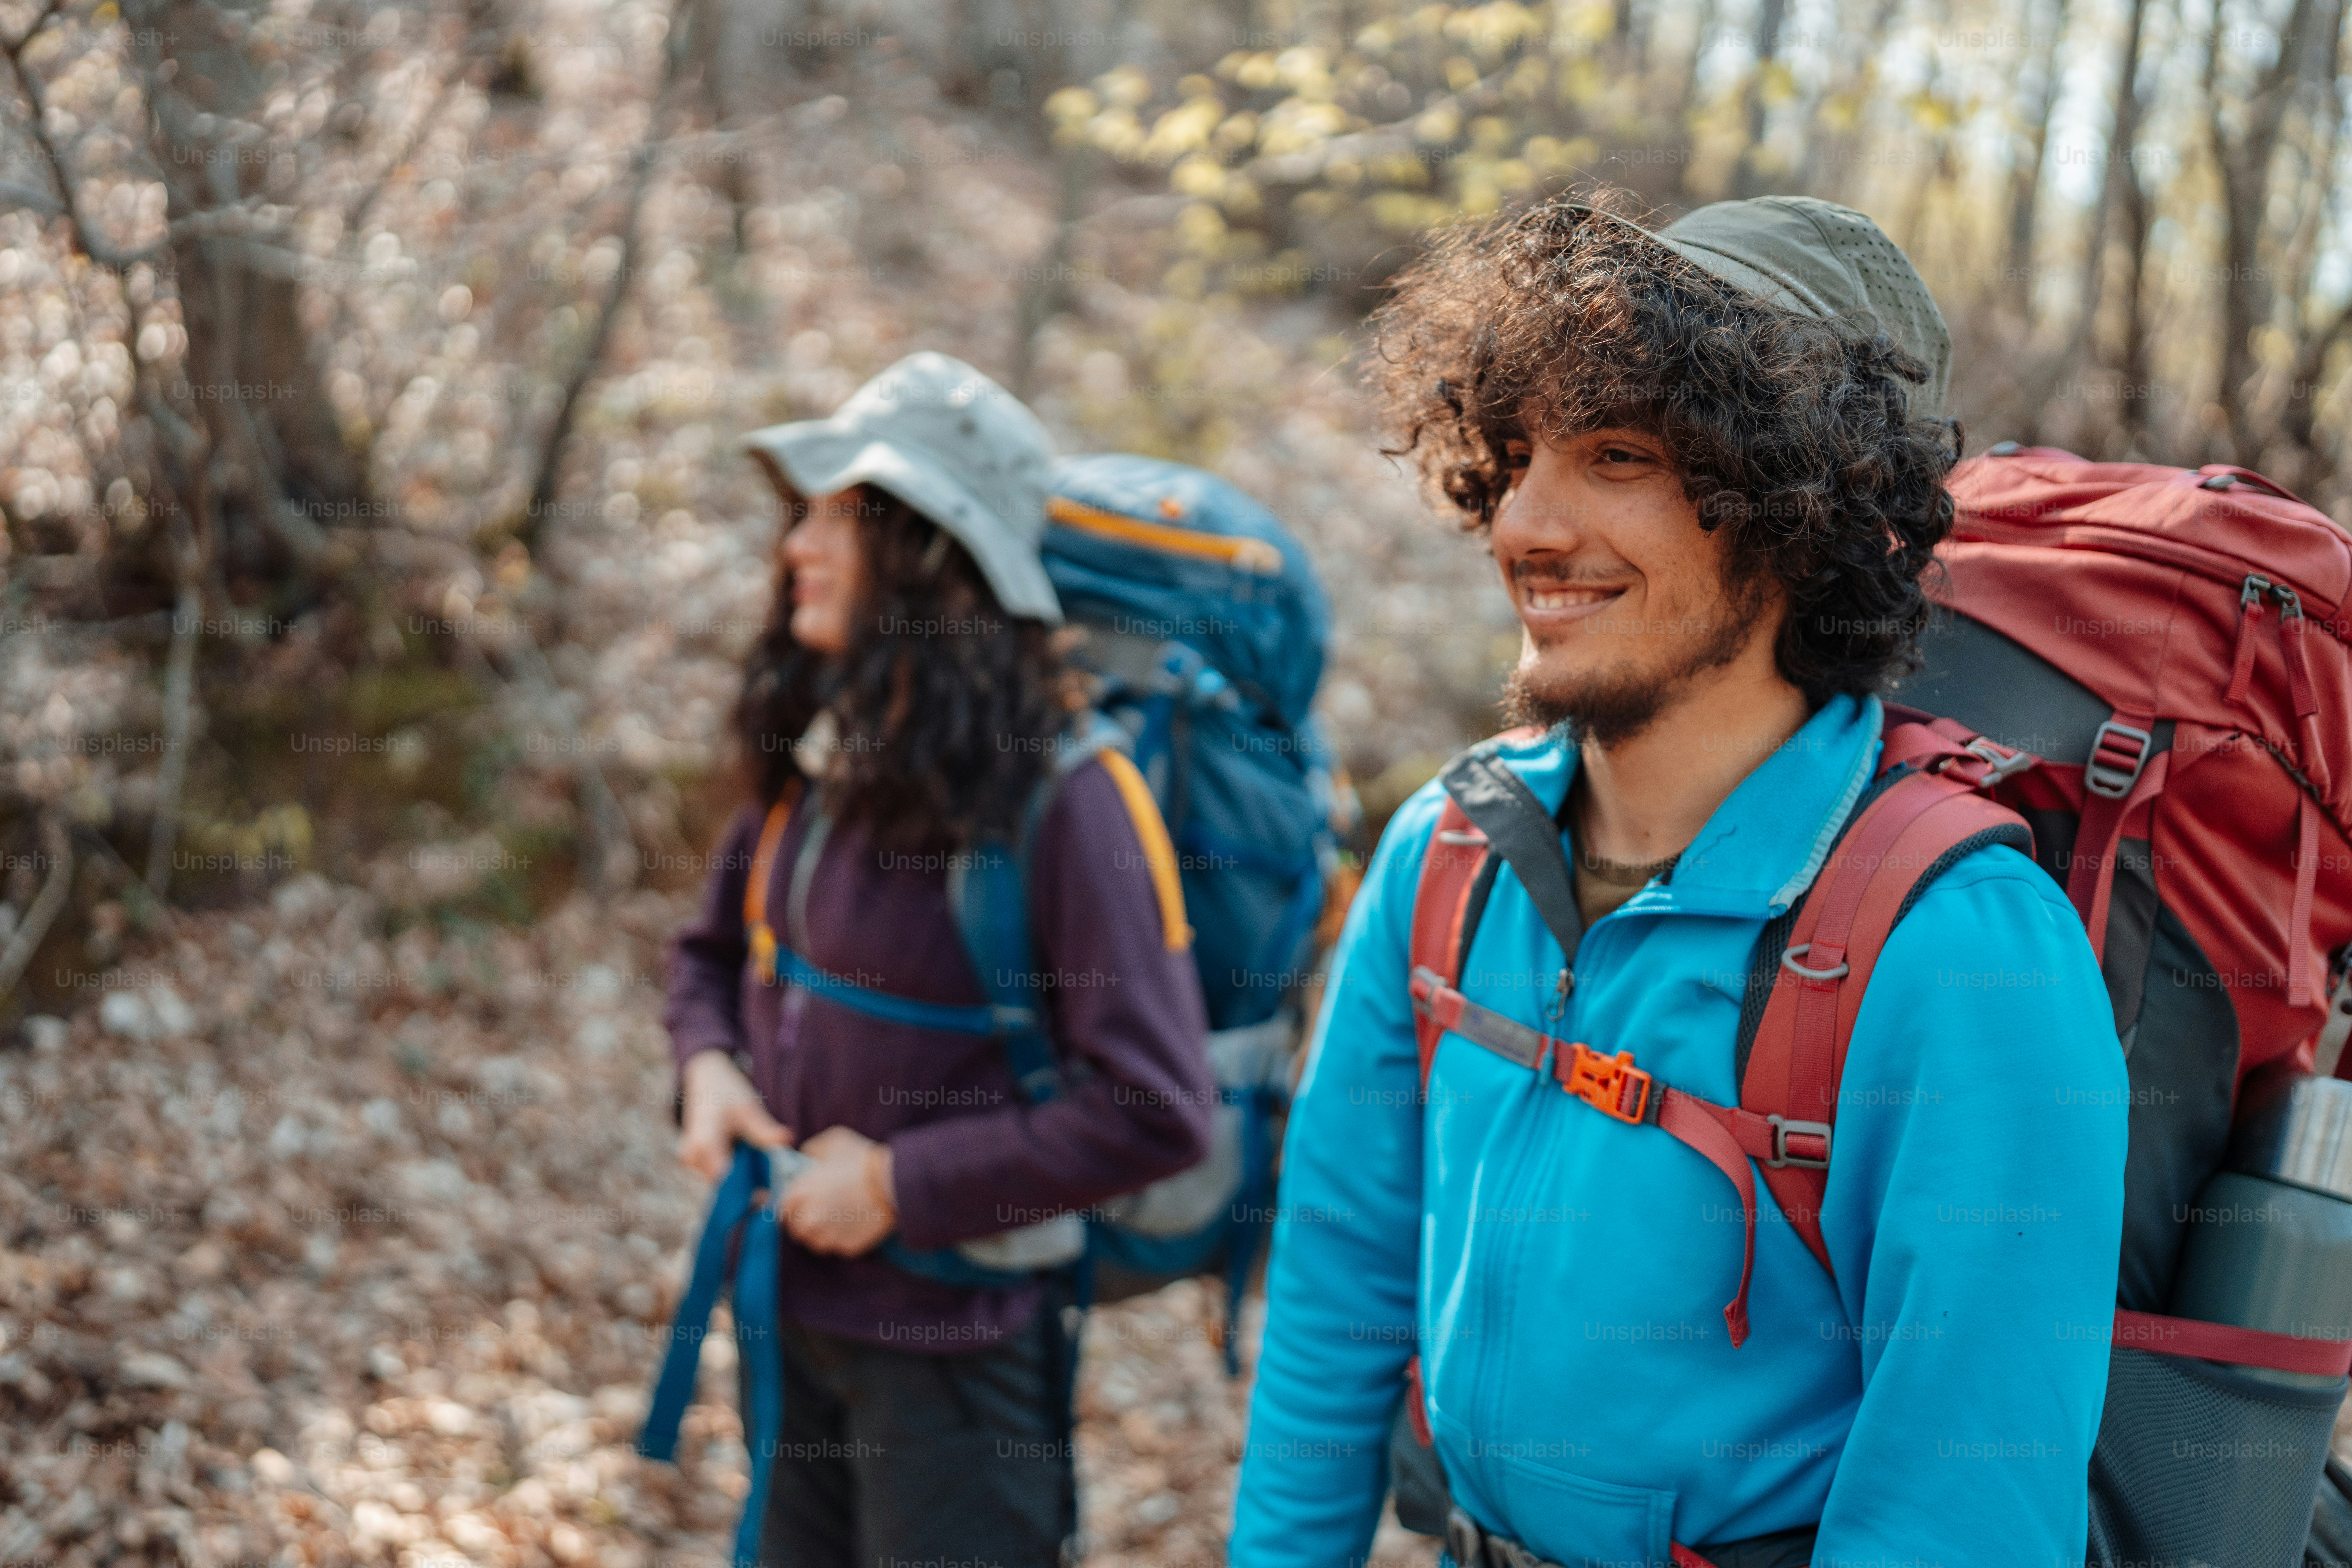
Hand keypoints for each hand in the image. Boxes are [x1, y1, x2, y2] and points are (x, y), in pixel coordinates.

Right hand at [677, 1051, 791, 1182]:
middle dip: (747, 1184)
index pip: (724, 1178)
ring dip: (740, 1178)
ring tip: (757, 1162)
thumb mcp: (748, 1107)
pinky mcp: (694, 1163)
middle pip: (723, 1184)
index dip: (747, 1188)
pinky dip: (733, 1172)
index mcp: (703, 1141)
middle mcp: (692, 1156)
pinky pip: (716, 1176)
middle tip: (770, 1178)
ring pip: (720, 1182)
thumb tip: (788, 1140)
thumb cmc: (727, 1092)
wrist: (706, 1081)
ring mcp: (690, 1161)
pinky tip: (745, 1159)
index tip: (770, 1193)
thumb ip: (764, 1128)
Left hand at [779, 1125, 896, 1255]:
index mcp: (797, 1196)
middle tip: (825, 1205)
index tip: (802, 1199)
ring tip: (841, 1213)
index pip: (781, 1208)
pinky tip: (856, 1219)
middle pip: (798, 1228)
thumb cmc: (860, 1158)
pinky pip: (839, 1245)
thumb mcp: (831, 1141)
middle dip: (807, 1218)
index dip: (792, 1203)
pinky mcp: (847, 1248)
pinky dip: (844, 1236)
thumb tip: (806, 1159)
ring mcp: (828, 1238)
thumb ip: (810, 1151)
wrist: (894, 1181)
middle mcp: (807, 1222)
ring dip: (824, 1231)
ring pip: (817, 1241)